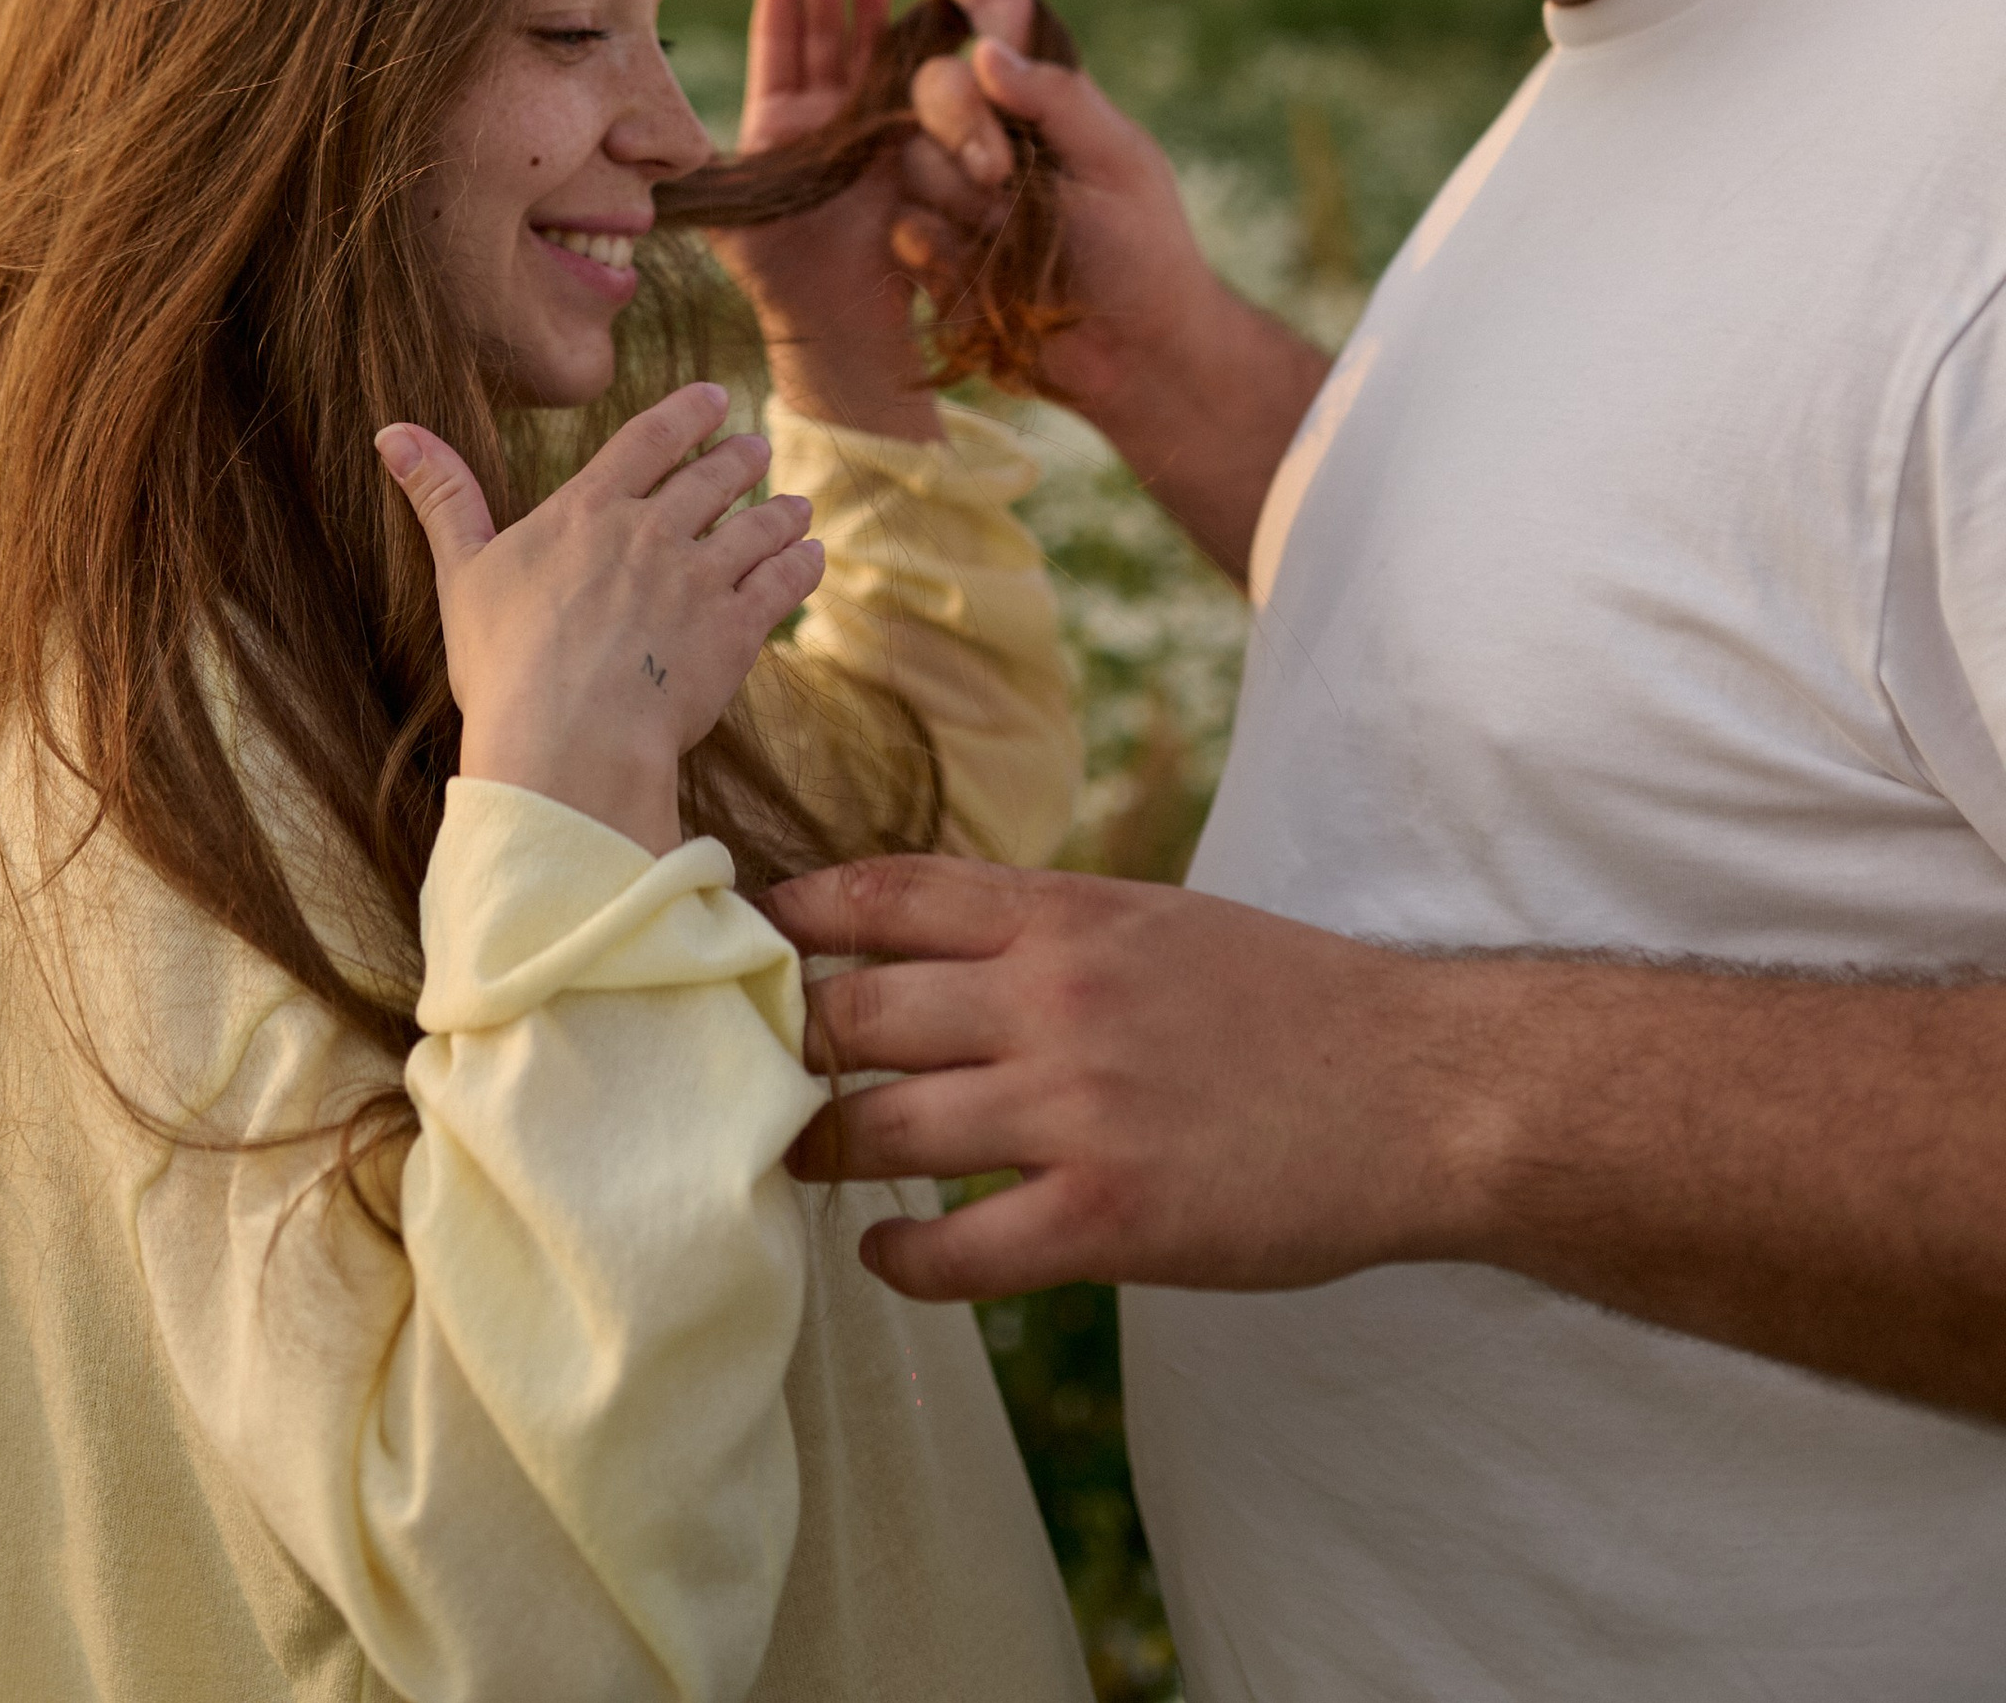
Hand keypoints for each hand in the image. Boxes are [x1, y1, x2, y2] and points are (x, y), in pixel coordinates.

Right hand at [378, 386, 824, 855]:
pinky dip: (802, 565)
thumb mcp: (462, 572)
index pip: (647, 440)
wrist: (569, 742)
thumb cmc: (505, 664)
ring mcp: (701, 578)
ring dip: (780, 512)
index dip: (685, 414)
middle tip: (756, 449)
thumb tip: (390, 430)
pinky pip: (782, 583)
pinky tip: (812, 558)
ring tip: (796, 506)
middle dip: (738, 459)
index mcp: (588, 509)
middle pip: (711, 478)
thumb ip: (440, 496)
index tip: (714, 397)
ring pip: (757, 527)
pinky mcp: (736, 630)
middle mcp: (653, 531)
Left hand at [704, 0, 941, 442]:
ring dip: (867, 7)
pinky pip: (909, 96)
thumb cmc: (774, 274)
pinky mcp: (907, 151)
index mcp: (777, 122)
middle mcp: (824, 118)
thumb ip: (693, 179)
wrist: (834, 322)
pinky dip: (912, 57)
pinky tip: (919, 17)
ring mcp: (868, 129)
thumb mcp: (727, 217)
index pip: (779, 44)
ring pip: (866, 55)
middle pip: (824, 37)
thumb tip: (634, 147)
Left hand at [770, 853, 2005, 1423]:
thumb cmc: (1289, 1000)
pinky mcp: (1110, 1219)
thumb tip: (923, 937)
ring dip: (821, 1149)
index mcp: (1064, 914)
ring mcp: (1076, 1109)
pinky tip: (888, 1259)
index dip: (787, 915)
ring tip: (798, 1165)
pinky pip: (958, 1248)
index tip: (730, 937)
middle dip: (781, 1041)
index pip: (880, 892)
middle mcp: (1051, 998)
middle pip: (852, 1008)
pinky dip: (902, 1259)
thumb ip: (1040, 928)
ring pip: (883, 1126)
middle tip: (738, 1069)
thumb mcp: (1155, 919)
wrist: (1421, 1088)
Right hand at [891, 0, 1325, 571]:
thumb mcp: (1118, 162)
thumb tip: (984, 48)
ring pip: (909, 153)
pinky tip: (976, 272)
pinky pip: (905, 223)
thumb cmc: (1146, 253)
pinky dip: (937, 246)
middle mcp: (991, 129)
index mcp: (1044, 92)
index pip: (995, 8)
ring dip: (955, 191)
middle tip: (1002, 173)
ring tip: (1009, 236)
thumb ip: (1053, 99)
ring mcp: (956, 186)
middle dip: (960, 119)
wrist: (1135, 357)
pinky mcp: (932, 243)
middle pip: (935, 82)